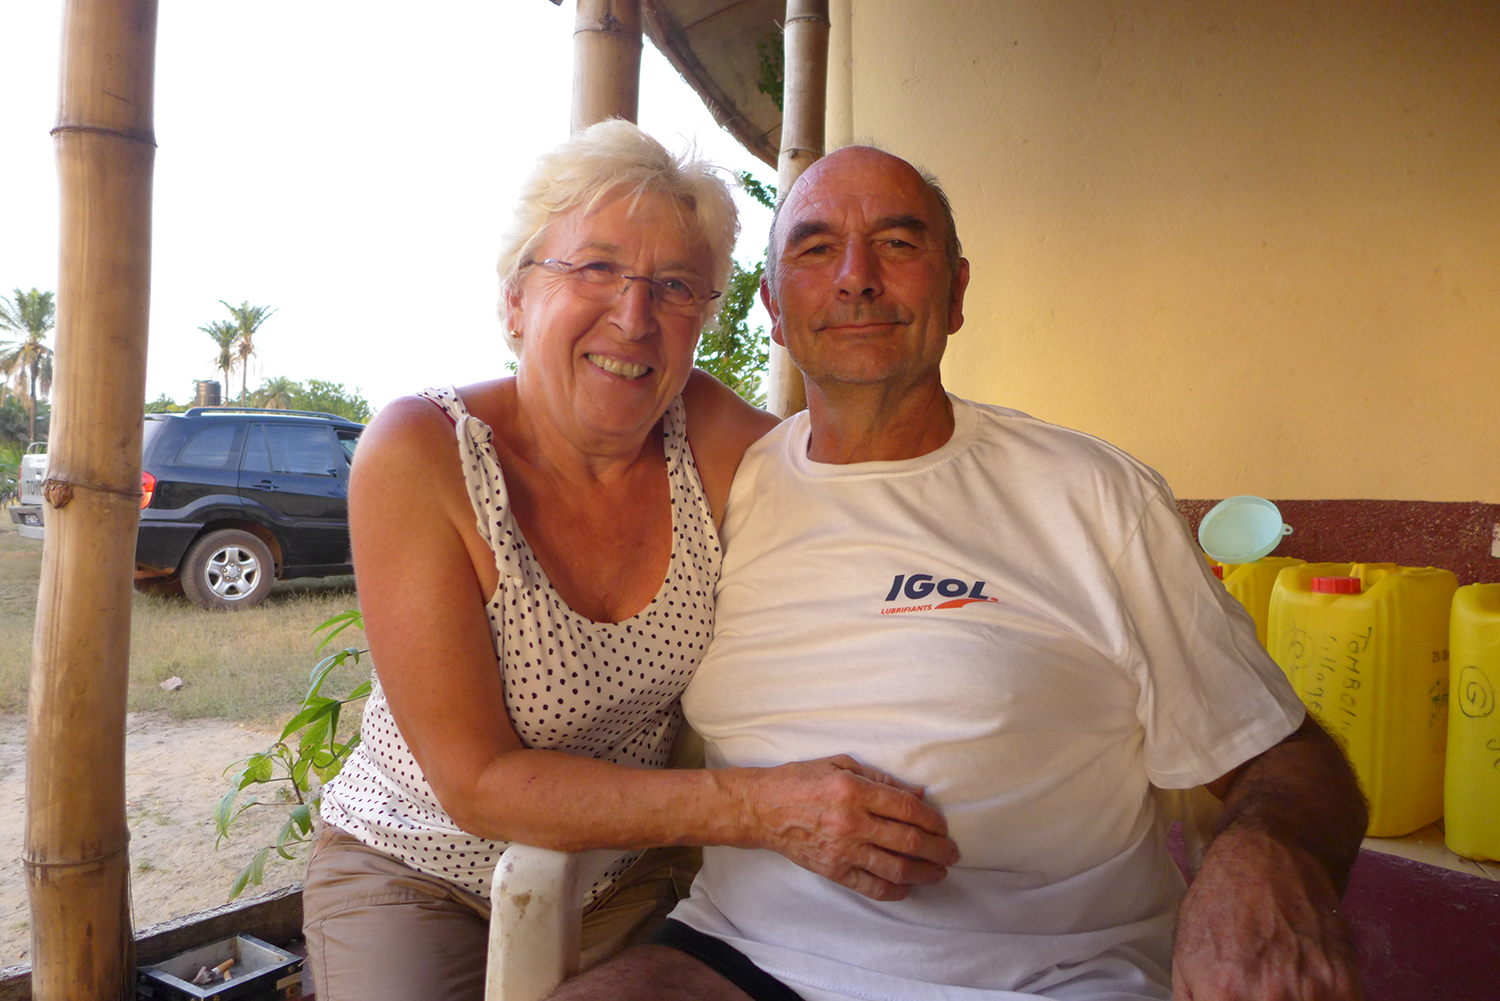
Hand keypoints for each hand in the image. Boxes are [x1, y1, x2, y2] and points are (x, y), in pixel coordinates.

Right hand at [735, 755, 959, 900]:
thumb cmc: (800, 781)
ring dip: (924, 872)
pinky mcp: (833, 870)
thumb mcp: (840, 764)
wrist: (762, 809)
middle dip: (938, 849)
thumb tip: (917, 793)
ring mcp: (843, 850)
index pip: (906, 807)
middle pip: (908, 840)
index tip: (943, 826)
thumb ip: (880, 779)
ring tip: (939, 873)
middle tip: (952, 853)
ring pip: (896, 867)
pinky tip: (908, 887)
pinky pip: (871, 886)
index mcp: (854, 790)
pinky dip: (895, 890)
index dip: (931, 819)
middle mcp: (852, 821)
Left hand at [1173, 827, 1361, 999]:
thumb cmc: (1218, 903)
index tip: (1233, 1000)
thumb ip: (1192, 1000)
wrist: (1265, 859)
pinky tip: (1308, 990)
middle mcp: (1269, 998)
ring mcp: (1312, 991)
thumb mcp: (1185, 956)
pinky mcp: (1344, 982)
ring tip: (1282, 989)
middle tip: (1261, 993)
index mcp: (1223, 995)